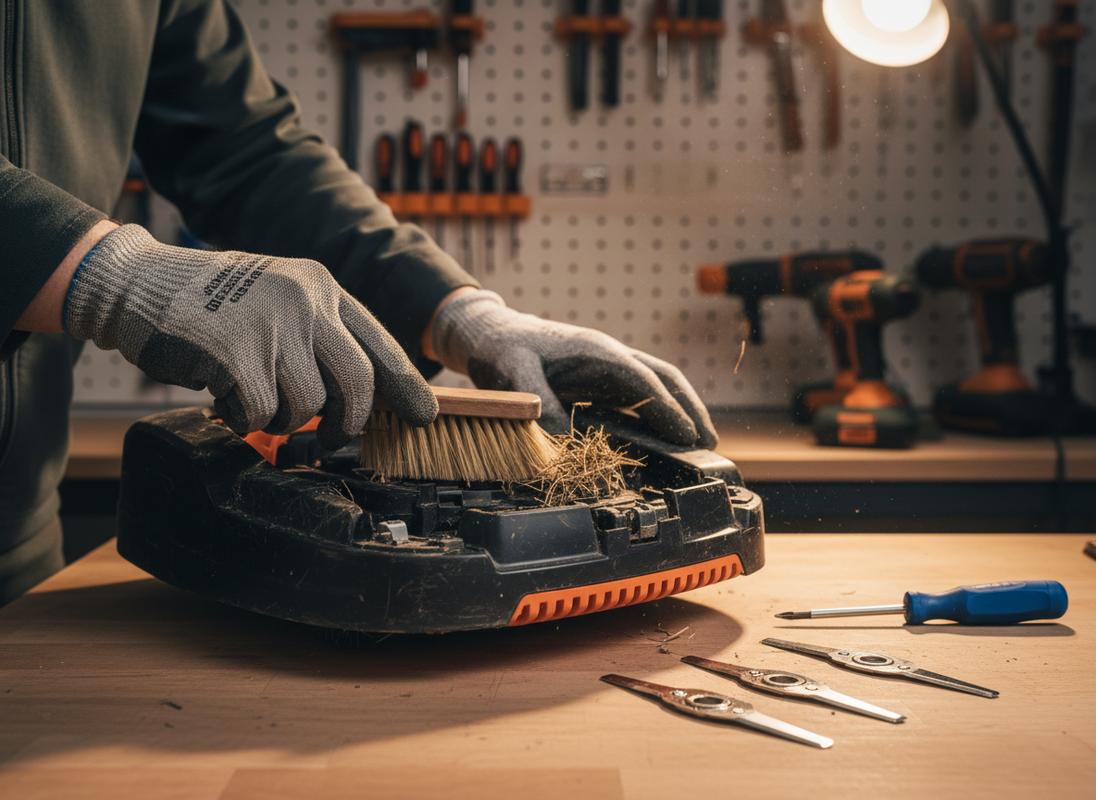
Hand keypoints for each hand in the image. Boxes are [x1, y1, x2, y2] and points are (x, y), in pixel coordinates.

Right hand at [64, 224, 437, 448]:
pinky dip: (242, 419)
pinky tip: (223, 397)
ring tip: (252, 399)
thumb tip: (366, 397)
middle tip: (330, 439)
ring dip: (279, 419)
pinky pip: (259, 414)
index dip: (406, 386)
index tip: (425, 415)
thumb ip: (319, 337)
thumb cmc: (213, 304)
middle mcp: (305, 302)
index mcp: (322, 289)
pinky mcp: (234, 354)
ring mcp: (271, 326)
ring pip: (305, 406)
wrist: (138, 283)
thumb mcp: (279, 299)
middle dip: (347, 423)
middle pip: (356, 383)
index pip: (379, 344)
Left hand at [430, 290, 717, 447]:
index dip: (668, 408)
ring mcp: (609, 367)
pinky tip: (665, 437)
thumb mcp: (513, 374)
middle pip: (664, 379)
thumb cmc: (502, 349)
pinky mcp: (601, 379)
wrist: (491, 333)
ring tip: (701, 442)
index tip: (688, 435)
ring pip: (658, 386)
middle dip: (690, 409)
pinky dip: (658, 414)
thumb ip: (537, 402)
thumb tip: (560, 435)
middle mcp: (611, 357)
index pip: (644, 380)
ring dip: (680, 411)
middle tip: (709, 443)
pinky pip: (639, 396)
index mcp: (597, 352)